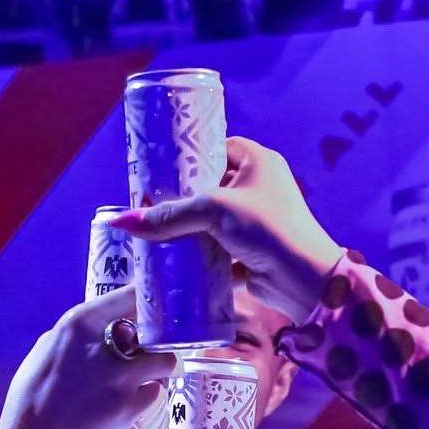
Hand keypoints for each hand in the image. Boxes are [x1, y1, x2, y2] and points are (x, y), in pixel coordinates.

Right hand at [0, 288, 177, 428]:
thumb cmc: (32, 397)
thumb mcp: (45, 350)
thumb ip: (75, 337)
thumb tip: (98, 328)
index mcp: (79, 323)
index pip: (131, 296)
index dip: (149, 301)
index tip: (157, 307)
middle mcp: (104, 344)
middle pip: (154, 329)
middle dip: (158, 338)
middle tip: (155, 348)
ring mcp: (122, 376)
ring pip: (166, 360)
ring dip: (163, 367)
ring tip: (154, 376)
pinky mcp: (132, 405)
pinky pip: (156, 392)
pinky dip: (150, 396)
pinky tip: (136, 401)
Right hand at [111, 138, 346, 322]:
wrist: (306, 281)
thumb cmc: (268, 230)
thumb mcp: (214, 212)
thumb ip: (170, 217)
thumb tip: (123, 222)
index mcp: (259, 162)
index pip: (219, 148)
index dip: (191, 158)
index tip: (161, 170)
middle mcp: (260, 188)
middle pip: (211, 187)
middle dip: (183, 199)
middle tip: (150, 203)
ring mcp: (258, 222)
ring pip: (214, 221)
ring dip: (189, 229)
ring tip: (155, 231)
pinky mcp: (253, 253)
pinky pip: (220, 250)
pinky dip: (201, 256)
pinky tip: (175, 261)